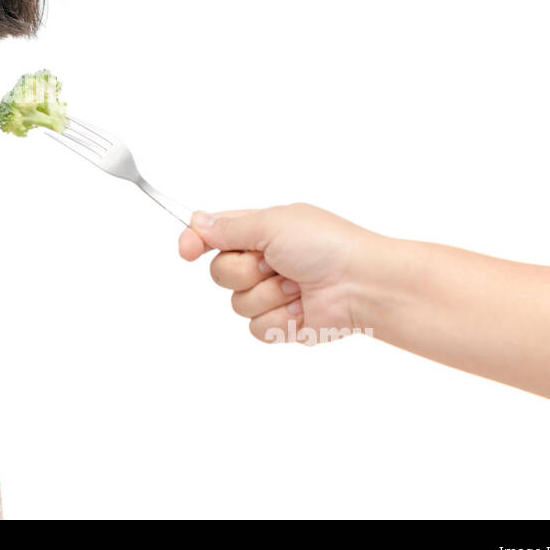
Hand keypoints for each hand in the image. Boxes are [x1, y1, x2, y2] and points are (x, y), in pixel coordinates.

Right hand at [178, 202, 390, 343]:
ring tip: (297, 286)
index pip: (212, 235)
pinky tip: (302, 308)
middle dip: (243, 270)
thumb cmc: (327, 245)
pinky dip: (278, 317)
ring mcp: (271, 293)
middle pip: (219, 272)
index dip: (194, 242)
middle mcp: (262, 261)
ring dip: (266, 294)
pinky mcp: (280, 323)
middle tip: (274, 263)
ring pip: (236, 302)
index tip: (187, 251)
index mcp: (260, 231)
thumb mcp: (272, 223)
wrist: (362, 284)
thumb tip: (196, 222)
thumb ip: (229, 227)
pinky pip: (255, 327)